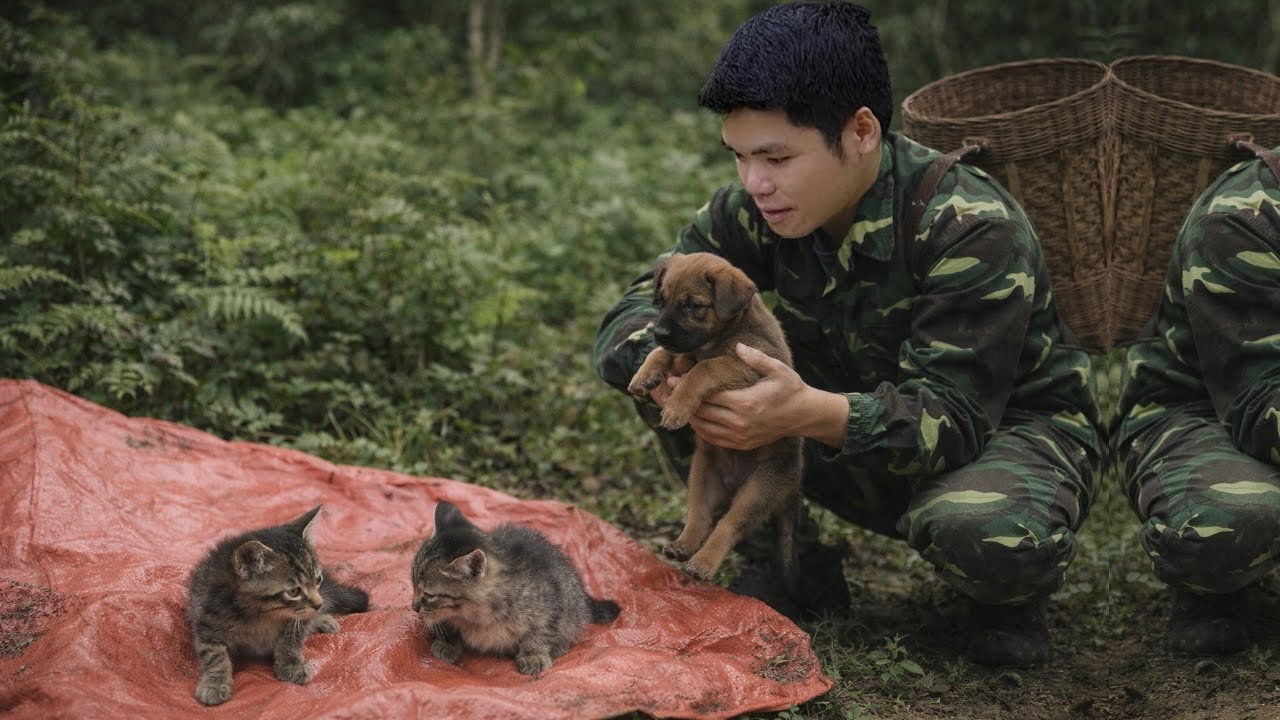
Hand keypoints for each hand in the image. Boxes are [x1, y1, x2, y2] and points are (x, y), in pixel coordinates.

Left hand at [687, 343, 846, 449]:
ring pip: (702, 427)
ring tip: (675, 402)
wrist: (803, 415)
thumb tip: (737, 346)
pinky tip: (694, 415)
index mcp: (746, 403)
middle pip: (701, 413)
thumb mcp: (776, 369)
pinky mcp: (740, 444)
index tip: (672, 378)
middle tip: (665, 390)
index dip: (688, 388)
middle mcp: (740, 423)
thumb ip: (755, 358)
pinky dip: (699, 428)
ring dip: (688, 415)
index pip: (708, 396)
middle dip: (681, 401)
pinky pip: (711, 438)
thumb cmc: (790, 388)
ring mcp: (739, 436)